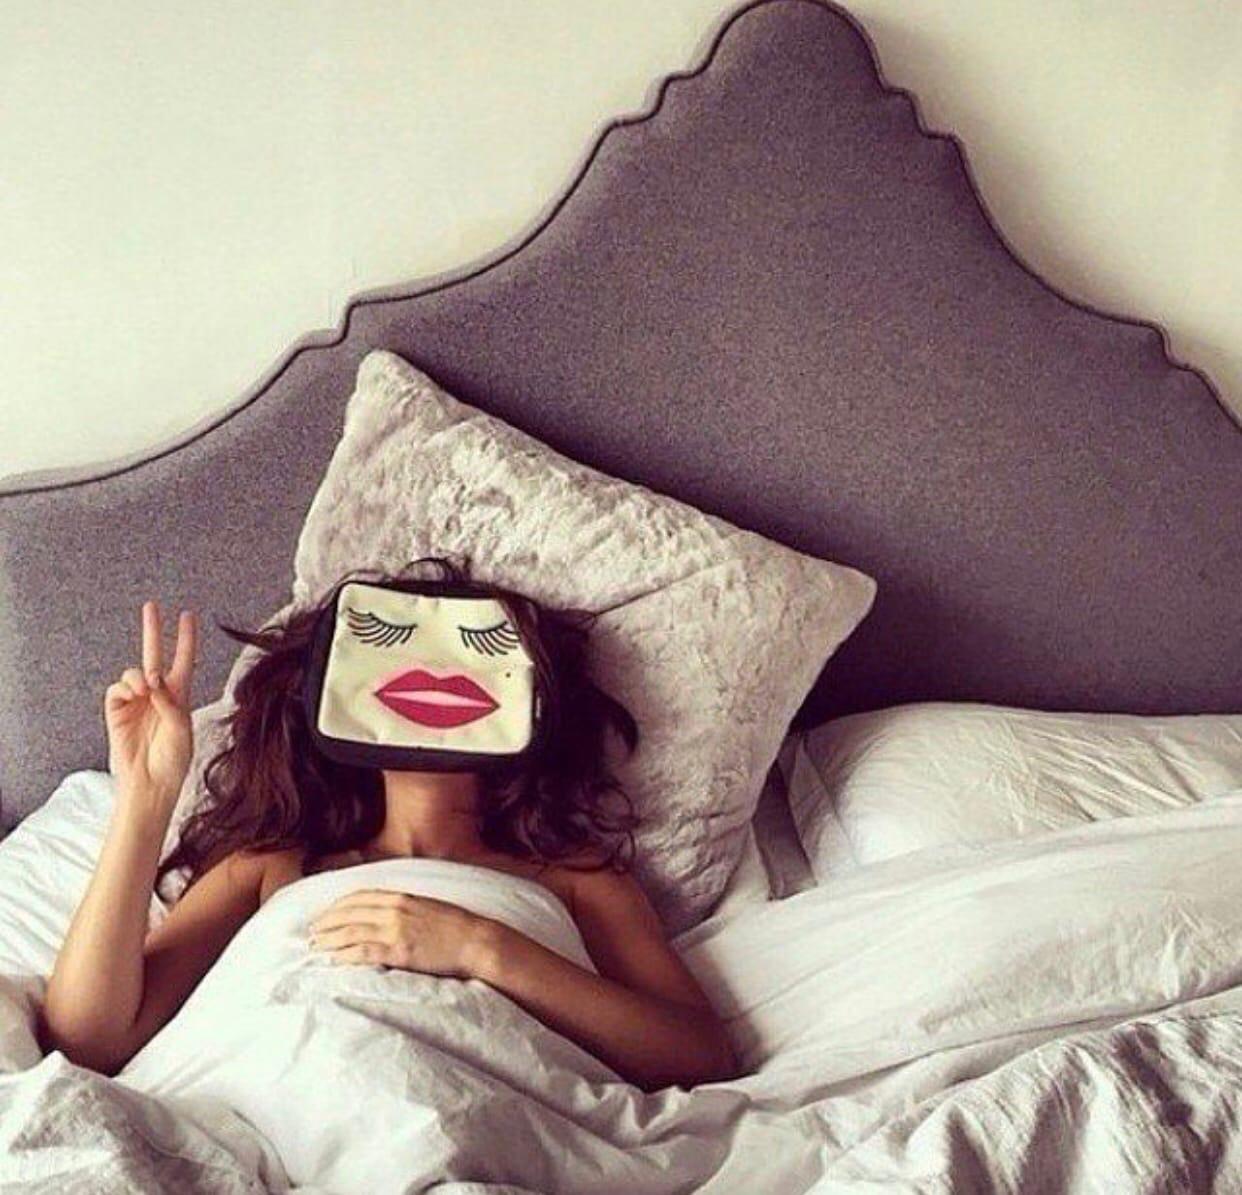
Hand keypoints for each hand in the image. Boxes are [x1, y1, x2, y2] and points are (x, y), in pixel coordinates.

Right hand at [105, 599, 197, 803]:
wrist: (149, 785)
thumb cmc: (172, 761)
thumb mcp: (182, 730)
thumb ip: (170, 702)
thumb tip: (152, 679)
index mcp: (180, 697)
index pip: (184, 661)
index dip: (186, 639)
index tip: (188, 615)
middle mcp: (157, 695)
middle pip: (154, 655)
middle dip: (153, 631)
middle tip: (151, 605)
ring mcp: (136, 702)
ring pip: (134, 672)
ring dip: (140, 675)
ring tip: (146, 688)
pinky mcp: (117, 712)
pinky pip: (117, 689)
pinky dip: (126, 687)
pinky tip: (135, 695)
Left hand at [307, 889, 493, 979]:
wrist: (475, 941)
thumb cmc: (454, 927)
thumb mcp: (427, 907)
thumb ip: (404, 907)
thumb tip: (385, 914)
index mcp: (401, 896)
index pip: (359, 897)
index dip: (338, 905)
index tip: (325, 913)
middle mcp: (395, 910)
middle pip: (349, 913)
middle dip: (327, 921)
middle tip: (311, 931)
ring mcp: (396, 930)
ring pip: (351, 932)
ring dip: (329, 938)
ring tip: (315, 946)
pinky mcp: (399, 951)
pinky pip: (364, 951)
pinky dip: (345, 954)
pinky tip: (333, 959)